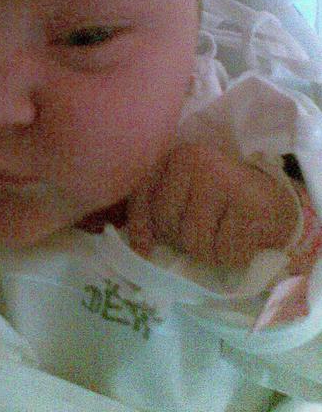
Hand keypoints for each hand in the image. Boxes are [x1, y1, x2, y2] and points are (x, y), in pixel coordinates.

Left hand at [127, 143, 298, 267]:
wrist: (274, 201)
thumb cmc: (219, 201)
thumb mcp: (181, 197)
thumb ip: (151, 213)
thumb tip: (138, 247)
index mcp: (175, 156)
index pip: (141, 197)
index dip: (141, 226)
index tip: (147, 244)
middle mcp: (197, 161)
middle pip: (167, 224)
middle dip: (182, 239)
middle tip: (205, 229)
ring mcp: (225, 180)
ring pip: (195, 243)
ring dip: (209, 252)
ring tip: (224, 233)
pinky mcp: (251, 205)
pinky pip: (225, 253)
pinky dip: (233, 256)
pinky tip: (243, 237)